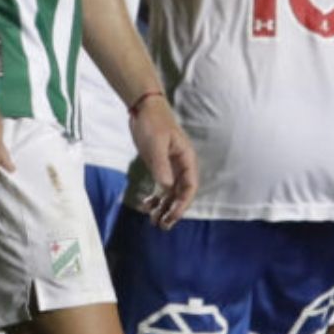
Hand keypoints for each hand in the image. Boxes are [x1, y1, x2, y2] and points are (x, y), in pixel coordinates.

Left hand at [128, 96, 196, 228]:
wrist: (143, 108)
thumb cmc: (153, 122)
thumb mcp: (156, 143)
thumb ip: (161, 165)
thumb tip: (165, 187)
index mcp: (186, 159)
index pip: (190, 187)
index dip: (182, 203)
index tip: (172, 215)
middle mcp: (181, 165)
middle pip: (181, 194)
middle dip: (173, 210)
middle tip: (162, 225)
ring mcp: (170, 166)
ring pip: (170, 193)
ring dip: (163, 207)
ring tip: (153, 221)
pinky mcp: (160, 166)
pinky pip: (161, 187)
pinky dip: (156, 197)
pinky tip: (147, 204)